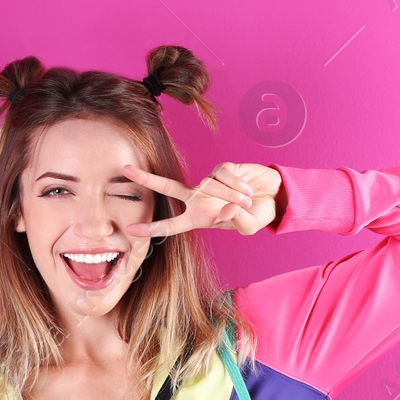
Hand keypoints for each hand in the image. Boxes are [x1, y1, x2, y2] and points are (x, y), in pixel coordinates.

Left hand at [122, 162, 282, 237]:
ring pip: (209, 186)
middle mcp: (198, 199)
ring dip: (230, 195)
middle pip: (167, 188)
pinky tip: (247, 188)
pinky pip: (223, 175)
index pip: (171, 225)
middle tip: (124, 170)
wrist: (274, 197)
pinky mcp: (222, 168)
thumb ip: (236, 221)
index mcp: (198, 218)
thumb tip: (226, 208)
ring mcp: (209, 182)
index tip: (130, 230)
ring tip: (247, 200)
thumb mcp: (247, 226)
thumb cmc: (256, 215)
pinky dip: (236, 184)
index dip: (151, 229)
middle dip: (146, 179)